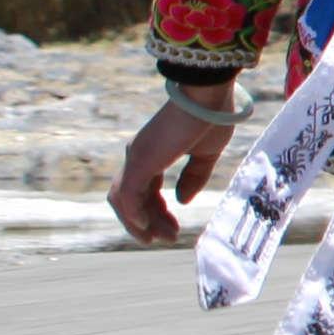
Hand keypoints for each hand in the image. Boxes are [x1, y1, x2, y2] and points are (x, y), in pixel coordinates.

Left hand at [111, 91, 232, 246]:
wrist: (207, 95)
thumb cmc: (210, 117)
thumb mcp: (206, 154)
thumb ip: (194, 177)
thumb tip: (182, 200)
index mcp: (152, 155)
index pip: (146, 191)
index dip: (157, 213)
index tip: (174, 229)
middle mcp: (138, 157)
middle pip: (132, 200)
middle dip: (147, 223)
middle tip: (168, 239)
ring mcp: (136, 159)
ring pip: (123, 201)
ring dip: (137, 223)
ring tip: (156, 239)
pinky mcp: (140, 161)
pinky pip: (128, 195)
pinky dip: (133, 214)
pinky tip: (145, 227)